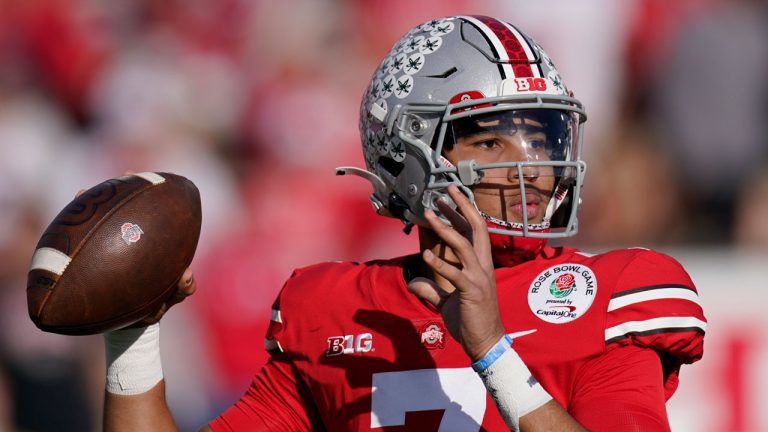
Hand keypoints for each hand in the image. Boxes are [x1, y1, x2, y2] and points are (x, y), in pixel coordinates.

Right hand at [75, 176, 196, 328]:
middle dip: (125, 190)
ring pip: (103, 223)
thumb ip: (182, 288)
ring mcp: (113, 247)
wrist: (132, 323)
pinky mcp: (95, 260)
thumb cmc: (155, 305)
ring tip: (83, 193)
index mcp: (155, 243)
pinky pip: (84, 245)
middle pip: (130, 209)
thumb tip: (187, 274)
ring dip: (94, 206)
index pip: (156, 213)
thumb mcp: (170, 297)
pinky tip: (65, 225)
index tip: (151, 179)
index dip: (154, 193)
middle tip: (125, 175)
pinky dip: (76, 234)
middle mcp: (135, 239)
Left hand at [407, 185, 505, 361]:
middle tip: (447, 190)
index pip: (473, 231)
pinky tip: (425, 255)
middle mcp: (483, 266)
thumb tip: (413, 282)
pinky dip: (440, 263)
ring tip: (429, 213)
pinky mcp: (472, 291)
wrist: (485, 343)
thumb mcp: (446, 301)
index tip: (449, 198)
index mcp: (480, 264)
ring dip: (446, 227)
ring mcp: (479, 277)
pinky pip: (455, 273)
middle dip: (462, 206)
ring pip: (464, 244)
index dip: (463, 212)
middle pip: (476, 228)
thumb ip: (431, 289)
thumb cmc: (470, 321)